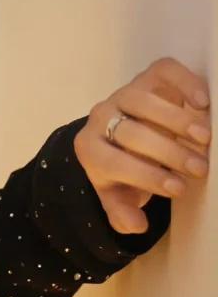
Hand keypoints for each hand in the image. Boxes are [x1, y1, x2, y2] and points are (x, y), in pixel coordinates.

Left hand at [73, 56, 210, 234]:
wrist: (124, 135)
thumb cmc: (125, 168)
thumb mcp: (119, 194)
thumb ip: (122, 211)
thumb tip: (134, 224)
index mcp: (89, 149)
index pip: (113, 162)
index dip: (145, 175)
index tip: (178, 189)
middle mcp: (100, 118)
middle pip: (131, 132)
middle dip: (166, 152)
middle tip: (199, 168)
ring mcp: (123, 94)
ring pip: (143, 100)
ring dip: (176, 119)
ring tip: (206, 138)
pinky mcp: (147, 77)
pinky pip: (162, 71)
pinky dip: (183, 82)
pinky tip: (204, 102)